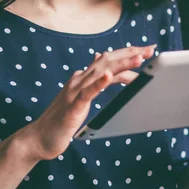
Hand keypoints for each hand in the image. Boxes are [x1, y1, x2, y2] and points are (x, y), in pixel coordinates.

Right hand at [19, 45, 153, 161]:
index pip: (109, 60)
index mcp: (83, 77)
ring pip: (101, 72)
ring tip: (139, 59)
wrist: (38, 138)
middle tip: (150, 50)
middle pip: (108, 61)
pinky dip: (99, 83)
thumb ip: (91, 80)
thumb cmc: (61, 119)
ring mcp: (74, 91)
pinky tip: (110, 77)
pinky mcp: (72, 107)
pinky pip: (87, 93)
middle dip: (130, 54)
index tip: (147, 50)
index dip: (128, 53)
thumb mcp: (81, 96)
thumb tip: (101, 61)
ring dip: (121, 64)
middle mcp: (79, 80)